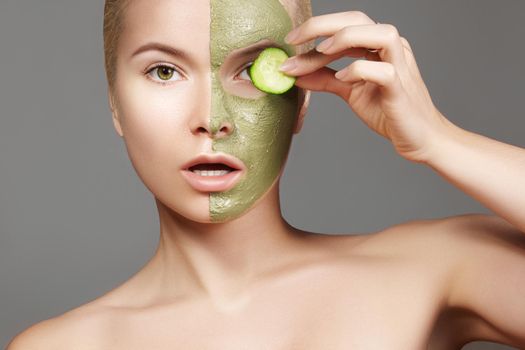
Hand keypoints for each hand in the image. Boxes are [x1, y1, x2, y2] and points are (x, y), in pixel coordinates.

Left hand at [280, 11, 451, 163]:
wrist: (419, 138)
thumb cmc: (388, 111)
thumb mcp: (349, 91)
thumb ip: (324, 79)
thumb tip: (294, 73)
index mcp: (379, 46)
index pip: (347, 23)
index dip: (317, 27)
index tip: (290, 40)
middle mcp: (392, 49)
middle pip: (359, 19)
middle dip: (322, 25)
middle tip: (294, 40)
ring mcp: (401, 67)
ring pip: (380, 34)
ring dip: (345, 39)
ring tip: (321, 52)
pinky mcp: (401, 89)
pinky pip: (384, 70)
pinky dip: (360, 70)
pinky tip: (343, 78)